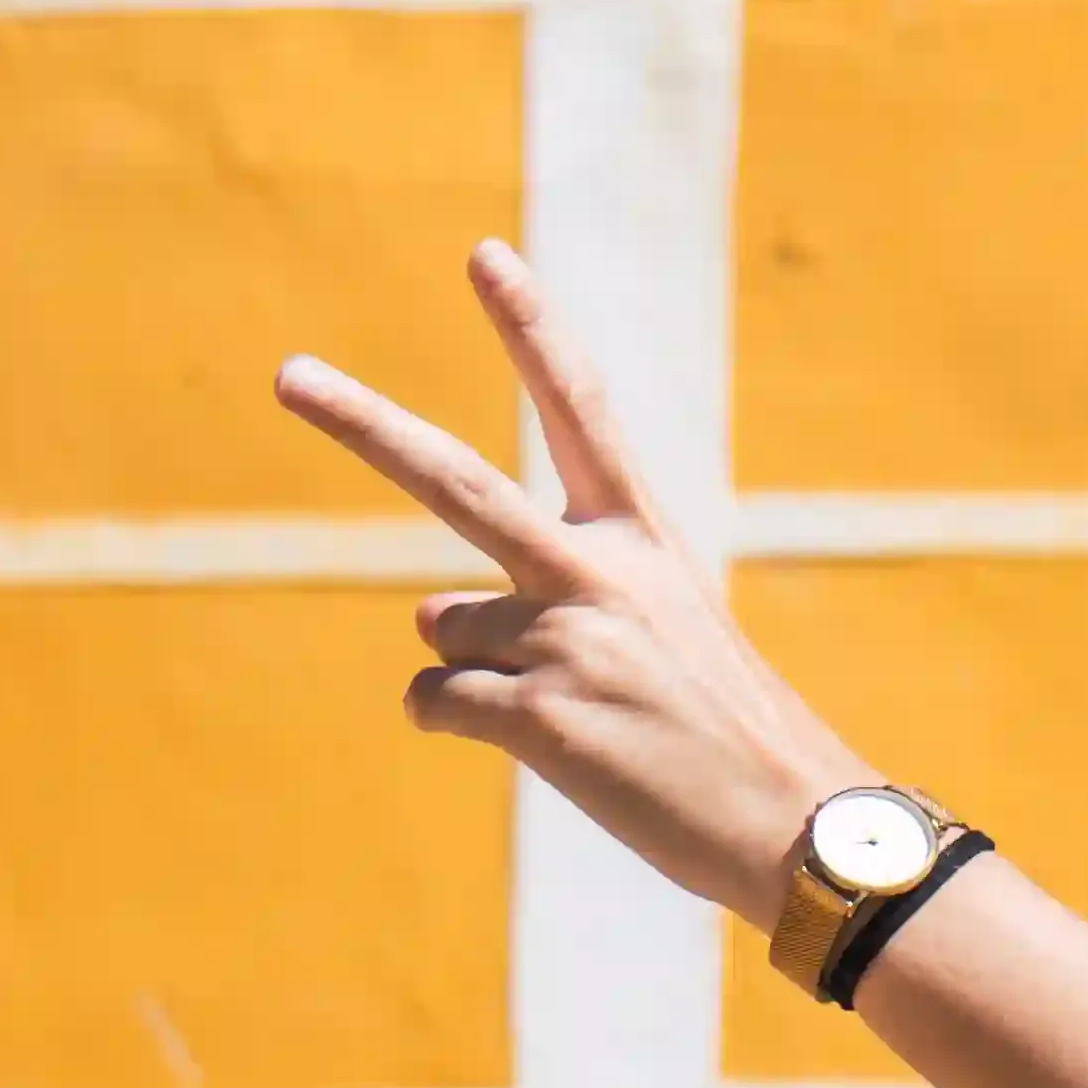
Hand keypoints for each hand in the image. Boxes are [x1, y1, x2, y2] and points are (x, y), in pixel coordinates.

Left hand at [273, 245, 866, 930]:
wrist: (800, 829)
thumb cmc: (731, 741)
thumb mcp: (651, 647)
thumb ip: (540, 609)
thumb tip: (420, 615)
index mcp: (646, 544)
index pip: (583, 414)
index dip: (532, 331)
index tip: (484, 258)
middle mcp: (600, 574)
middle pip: (454, 481)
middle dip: (362, 424)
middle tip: (287, 375)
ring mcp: (565, 641)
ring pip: (446, 631)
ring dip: (484, 676)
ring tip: (582, 720)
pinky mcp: (535, 715)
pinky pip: (436, 703)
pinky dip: (466, 727)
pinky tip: (560, 754)